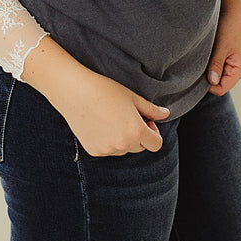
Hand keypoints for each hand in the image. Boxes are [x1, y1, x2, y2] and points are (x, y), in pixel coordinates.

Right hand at [21, 37, 169, 156]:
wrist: (75, 92)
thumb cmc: (104, 90)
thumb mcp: (132, 97)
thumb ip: (151, 109)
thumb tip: (166, 114)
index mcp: (136, 132)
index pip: (156, 144)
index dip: (153, 132)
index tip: (145, 120)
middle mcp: (123, 145)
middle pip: (140, 147)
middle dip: (138, 135)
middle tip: (127, 116)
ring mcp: (108, 150)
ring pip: (123, 149)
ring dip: (123, 139)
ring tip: (111, 118)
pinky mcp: (94, 151)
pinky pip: (108, 149)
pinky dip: (108, 141)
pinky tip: (100, 123)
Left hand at [206, 0, 240, 95]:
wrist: (232, 10)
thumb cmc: (230, 27)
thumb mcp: (222, 46)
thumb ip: (216, 64)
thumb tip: (211, 82)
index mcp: (238, 70)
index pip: (220, 89)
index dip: (207, 85)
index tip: (197, 72)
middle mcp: (234, 70)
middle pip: (216, 84)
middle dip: (205, 77)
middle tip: (196, 64)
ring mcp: (228, 64)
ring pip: (213, 75)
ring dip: (205, 68)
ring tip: (200, 56)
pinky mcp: (222, 57)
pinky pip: (212, 66)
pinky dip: (205, 62)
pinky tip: (201, 53)